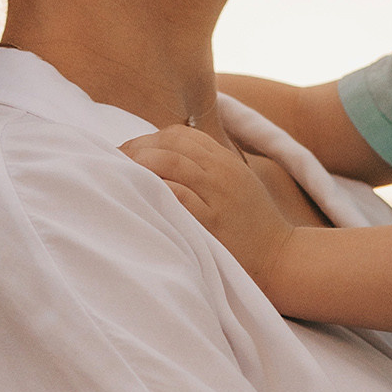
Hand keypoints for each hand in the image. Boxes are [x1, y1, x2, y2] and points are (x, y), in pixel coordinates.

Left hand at [123, 126, 295, 296]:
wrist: (281, 258)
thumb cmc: (251, 226)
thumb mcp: (234, 185)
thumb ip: (204, 170)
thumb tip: (159, 163)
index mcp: (225, 159)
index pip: (178, 133)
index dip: (146, 139)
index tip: (125, 154)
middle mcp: (221, 170)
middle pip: (169, 142)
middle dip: (134, 149)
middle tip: (110, 164)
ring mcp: (217, 193)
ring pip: (170, 161)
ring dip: (137, 166)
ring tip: (117, 178)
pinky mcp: (212, 220)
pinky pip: (176, 194)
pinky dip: (153, 190)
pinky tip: (137, 197)